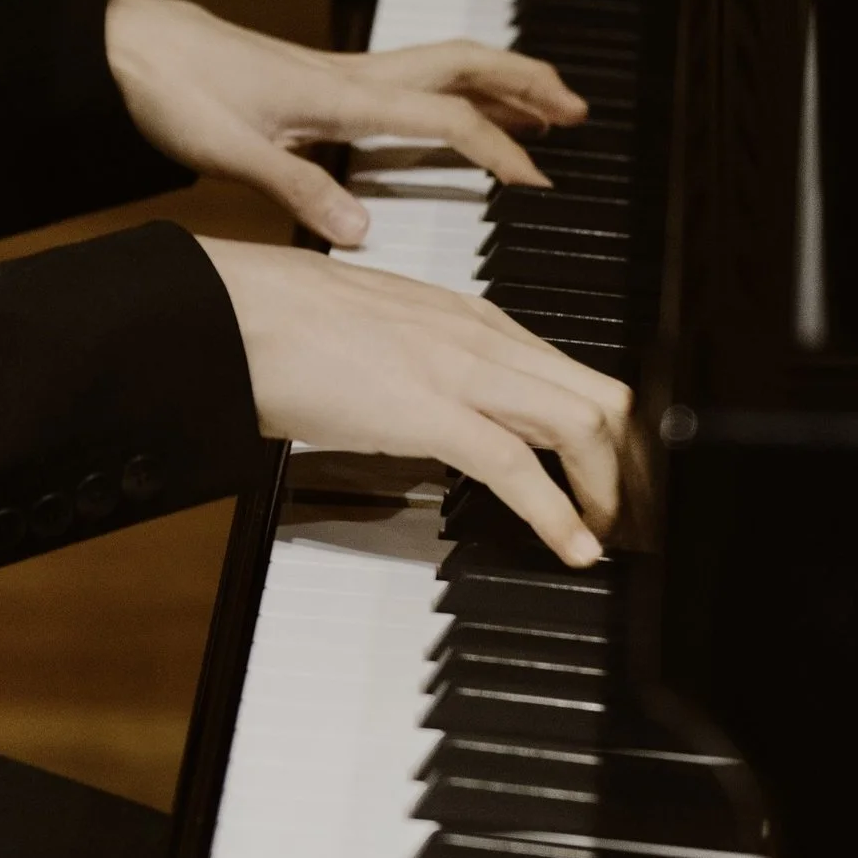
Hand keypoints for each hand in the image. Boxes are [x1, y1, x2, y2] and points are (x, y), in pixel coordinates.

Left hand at [105, 0, 582, 245]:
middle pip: (457, 65)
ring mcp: (336, 75)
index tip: (541, 184)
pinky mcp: (319, 82)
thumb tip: (361, 230)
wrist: (126, 46)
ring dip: (496, 81)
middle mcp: (348, 76)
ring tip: (547, 108)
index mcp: (337, 94)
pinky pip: (408, 81)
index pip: (442, 116)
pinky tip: (457, 120)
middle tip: (579, 109)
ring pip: (437, 66)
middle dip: (522, 82)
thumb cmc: (172, 89)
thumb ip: (296, 187)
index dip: (497, 149)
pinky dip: (451, 94)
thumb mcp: (227, 150)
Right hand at [199, 237, 633, 565]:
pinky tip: (573, 548)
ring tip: (607, 535)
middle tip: (630, 513)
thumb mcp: (371, 326)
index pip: (568, 368)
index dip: (606, 429)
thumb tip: (432, 399)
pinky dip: (560, 514)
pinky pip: (520, 466)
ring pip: (580, 421)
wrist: (226, 309)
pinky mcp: (429, 408)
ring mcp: (456, 367)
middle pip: (599, 392)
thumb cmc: (274, 315)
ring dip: (608, 488)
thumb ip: (418, 354)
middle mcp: (475, 332)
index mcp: (462, 312)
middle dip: (631, 460)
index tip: (612, 474)